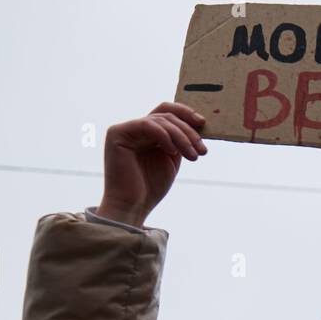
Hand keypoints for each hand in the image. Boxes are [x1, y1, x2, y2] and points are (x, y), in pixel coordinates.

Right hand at [96, 102, 206, 226]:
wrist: (132, 207)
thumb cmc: (150, 188)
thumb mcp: (172, 160)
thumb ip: (180, 141)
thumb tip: (199, 125)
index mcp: (147, 133)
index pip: (167, 112)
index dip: (186, 114)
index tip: (203, 124)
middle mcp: (135, 128)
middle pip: (166, 115)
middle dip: (188, 130)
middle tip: (201, 149)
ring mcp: (125, 129)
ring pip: (160, 120)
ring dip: (181, 137)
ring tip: (193, 156)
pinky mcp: (117, 134)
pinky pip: (147, 125)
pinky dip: (164, 136)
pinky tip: (173, 152)